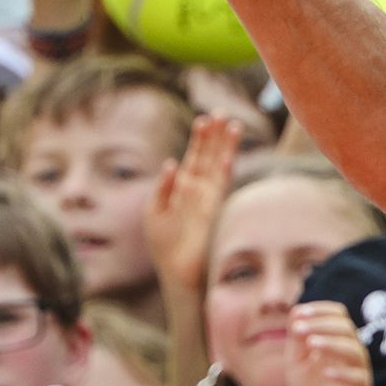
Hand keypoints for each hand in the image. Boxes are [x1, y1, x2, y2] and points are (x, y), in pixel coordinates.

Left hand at [145, 114, 241, 293]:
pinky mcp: (214, 212)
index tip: (205, 119)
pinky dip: (223, 173)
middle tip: (220, 113)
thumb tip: (171, 163)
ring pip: (219, 167)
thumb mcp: (154, 212)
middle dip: (215, 136)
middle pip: (209, 157)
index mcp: (184, 187)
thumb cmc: (165, 245)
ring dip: (225, 148)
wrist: (178, 272)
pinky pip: (220, 189)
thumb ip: (162, 188)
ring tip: (232, 125)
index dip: (200, 139)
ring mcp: (209, 200)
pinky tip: (227, 158)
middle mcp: (200, 190)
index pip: (195, 157)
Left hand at [285, 302, 371, 385]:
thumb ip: (296, 337)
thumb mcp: (296, 358)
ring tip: (311, 344)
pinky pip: (358, 376)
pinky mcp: (361, 384)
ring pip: (354, 349)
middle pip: (346, 328)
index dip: (320, 310)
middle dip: (321, 324)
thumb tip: (296, 312)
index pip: (338, 314)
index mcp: (340, 337)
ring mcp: (359, 367)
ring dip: (332, 343)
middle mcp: (353, 348)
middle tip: (298, 328)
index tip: (300, 313)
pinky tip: (325, 371)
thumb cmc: (307, 382)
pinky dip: (342, 372)